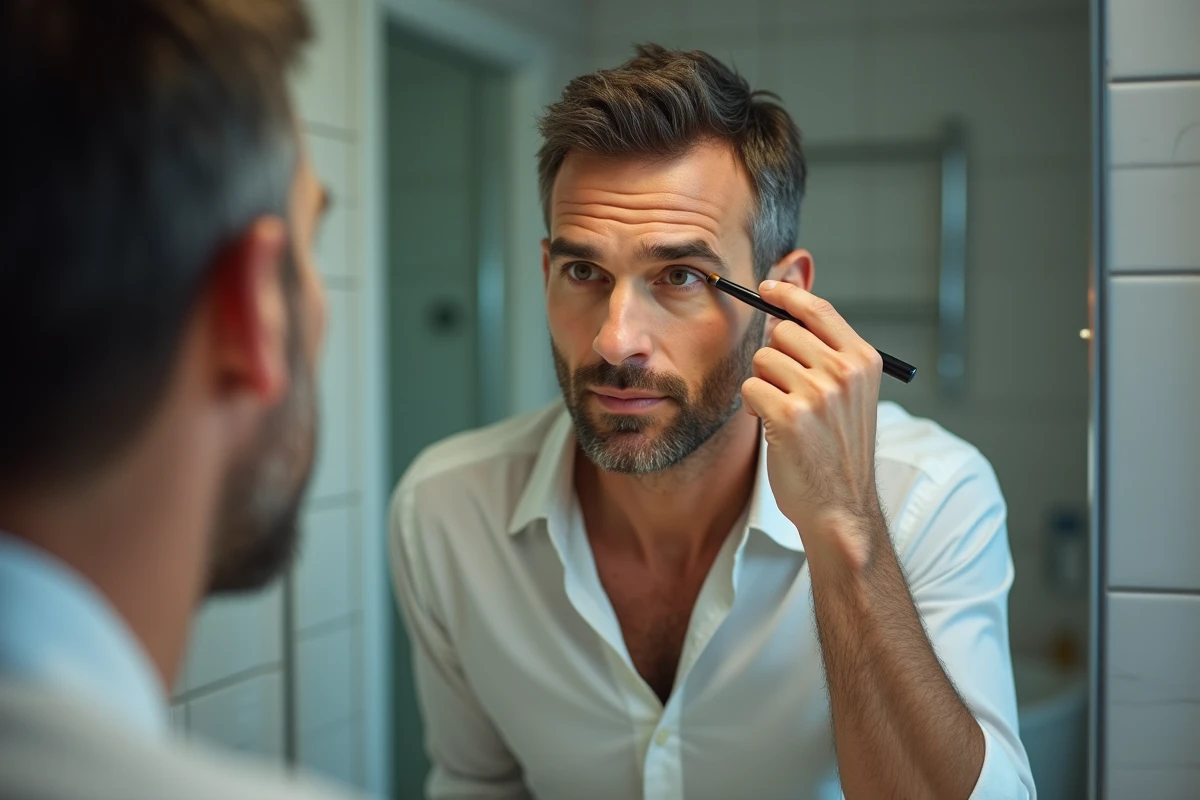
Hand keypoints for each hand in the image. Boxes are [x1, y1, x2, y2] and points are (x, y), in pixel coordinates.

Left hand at [740, 281, 884, 563]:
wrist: (841, 507)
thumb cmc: (838, 452)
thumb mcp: (847, 396)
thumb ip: (823, 356)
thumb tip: (780, 316)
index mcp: (863, 361)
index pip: (818, 310)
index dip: (788, 294)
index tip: (767, 287)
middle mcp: (844, 372)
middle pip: (782, 334)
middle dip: (772, 359)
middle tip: (784, 391)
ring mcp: (817, 393)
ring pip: (762, 361)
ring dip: (762, 385)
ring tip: (782, 414)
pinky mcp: (789, 416)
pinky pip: (750, 389)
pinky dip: (753, 407)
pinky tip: (773, 427)